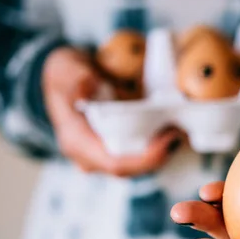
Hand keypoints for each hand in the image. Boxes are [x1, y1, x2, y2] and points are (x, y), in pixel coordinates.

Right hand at [43, 47, 184, 176]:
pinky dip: (155, 148)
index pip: (116, 164)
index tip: (171, 139)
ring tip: (180, 132)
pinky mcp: (110, 150)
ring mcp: (99, 156)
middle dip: (160, 156)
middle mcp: (88, 156)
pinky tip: (171, 132)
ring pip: (136, 166)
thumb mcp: (66, 69)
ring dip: (160, 154)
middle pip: (132, 169)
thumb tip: (88, 84)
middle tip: (181, 132)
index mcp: (77, 141)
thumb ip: (77, 79)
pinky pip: (136, 157)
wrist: (59, 77)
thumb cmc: (64, 73)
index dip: (147, 158)